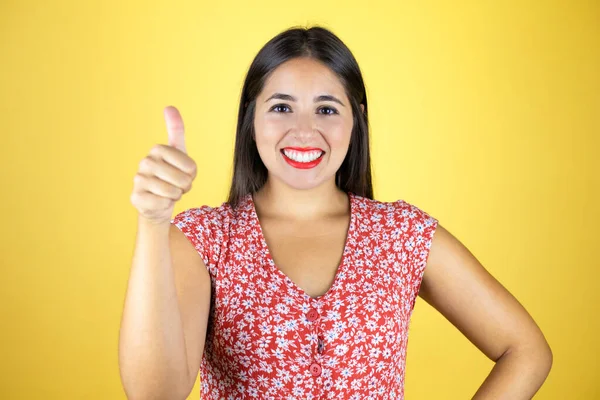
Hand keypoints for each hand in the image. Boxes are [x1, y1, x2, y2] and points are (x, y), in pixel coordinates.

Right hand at [130, 106, 196, 224]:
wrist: (158, 201)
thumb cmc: (171, 174)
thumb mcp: (178, 152)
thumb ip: (176, 129)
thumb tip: (169, 106)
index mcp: (158, 149)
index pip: (190, 166)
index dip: (192, 174)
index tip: (184, 173)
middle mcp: (145, 162)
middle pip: (182, 179)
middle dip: (185, 187)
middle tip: (177, 186)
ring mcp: (138, 180)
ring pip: (171, 192)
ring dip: (176, 196)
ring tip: (169, 193)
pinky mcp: (136, 197)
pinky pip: (162, 203)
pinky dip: (166, 205)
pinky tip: (159, 201)